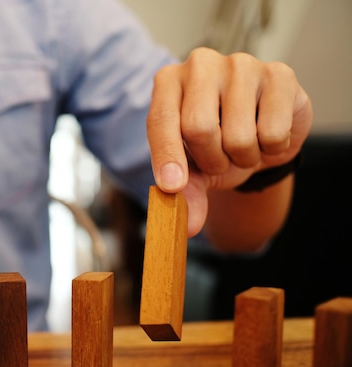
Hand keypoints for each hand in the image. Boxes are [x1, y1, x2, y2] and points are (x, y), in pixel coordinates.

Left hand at [146, 47, 312, 236]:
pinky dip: (271, 147)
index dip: (167, 157)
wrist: (258, 133)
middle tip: (219, 159)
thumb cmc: (214, 146)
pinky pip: (273, 132)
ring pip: (239, 135)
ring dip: (243, 157)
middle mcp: (200, 64)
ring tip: (243, 144)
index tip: (173, 186)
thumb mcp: (191, 170)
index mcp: (168, 82)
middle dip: (212, 160)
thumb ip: (184, 194)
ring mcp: (241, 64)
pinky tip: (267, 132)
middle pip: (199, 128)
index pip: (161, 121)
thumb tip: (188, 227)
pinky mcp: (280, 74)